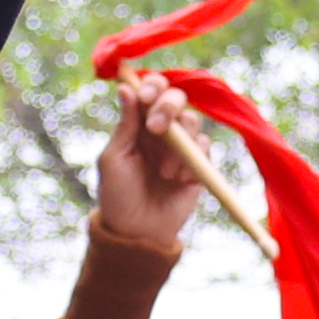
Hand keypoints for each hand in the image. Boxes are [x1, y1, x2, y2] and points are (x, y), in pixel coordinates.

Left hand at [93, 79, 206, 254]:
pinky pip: (205, 146)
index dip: (151, 86)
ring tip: (162, 171)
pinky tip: (176, 180)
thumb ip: (125, 124)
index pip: (150, 90)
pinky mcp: (198, 164)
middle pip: (176, 97)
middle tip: (155, 128)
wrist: (137, 233)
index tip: (144, 97)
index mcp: (137, 123)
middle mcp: (162, 129)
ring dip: (177, 141)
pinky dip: (190, 160)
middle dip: (168, 106)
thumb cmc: (118, 195)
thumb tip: (125, 86)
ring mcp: (181, 146)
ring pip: (193, 120)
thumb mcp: (114, 159)